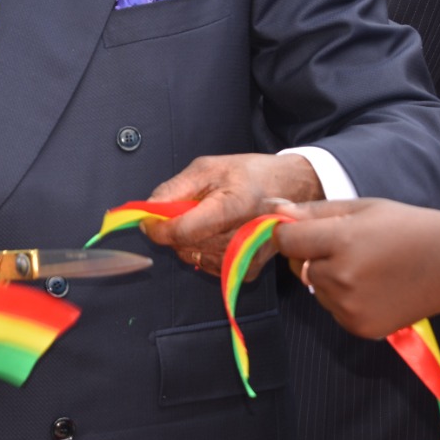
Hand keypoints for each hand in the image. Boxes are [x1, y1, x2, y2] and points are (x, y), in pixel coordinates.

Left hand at [142, 153, 322, 276]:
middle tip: (185, 209)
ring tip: (206, 218)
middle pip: (186, 246)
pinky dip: (201, 250)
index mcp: (233, 207)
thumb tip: (147, 211)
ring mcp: (246, 259)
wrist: (291, 189)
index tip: (149, 218)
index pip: (183, 231)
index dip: (158, 227)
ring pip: (192, 257)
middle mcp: (242, 239)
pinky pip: (206, 265)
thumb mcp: (208, 168)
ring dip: (188, 240)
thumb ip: (174, 189)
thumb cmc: (251, 174)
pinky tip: (216, 232)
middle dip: (174, 229)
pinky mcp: (247, 271)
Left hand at [271, 198, 439, 338]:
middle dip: (311, 255)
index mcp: (341, 242)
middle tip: (347, 246)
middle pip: (298, 267)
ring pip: (315, 289)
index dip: (290, 232)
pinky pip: (333, 309)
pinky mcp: (359, 327)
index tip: (303, 228)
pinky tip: (372, 286)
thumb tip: (274, 210)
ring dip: (327, 278)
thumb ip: (315, 212)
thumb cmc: (406, 227)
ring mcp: (350, 307)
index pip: (286, 241)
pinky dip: (342, 299)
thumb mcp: (362, 208)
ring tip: (365, 266)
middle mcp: (341, 278)